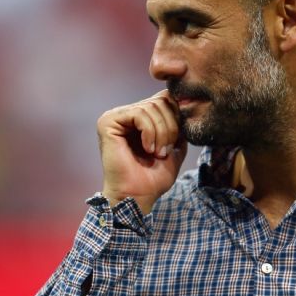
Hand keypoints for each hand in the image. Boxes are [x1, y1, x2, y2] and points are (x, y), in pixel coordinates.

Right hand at [97, 90, 187, 213]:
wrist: (137, 196)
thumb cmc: (153, 177)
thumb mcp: (175, 147)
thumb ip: (179, 126)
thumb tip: (187, 104)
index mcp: (140, 118)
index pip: (165, 99)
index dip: (178, 117)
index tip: (176, 142)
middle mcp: (126, 114)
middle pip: (160, 100)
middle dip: (171, 126)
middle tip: (167, 150)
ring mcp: (116, 116)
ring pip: (151, 107)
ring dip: (162, 132)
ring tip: (158, 153)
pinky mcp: (108, 122)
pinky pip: (139, 113)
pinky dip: (150, 132)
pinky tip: (148, 149)